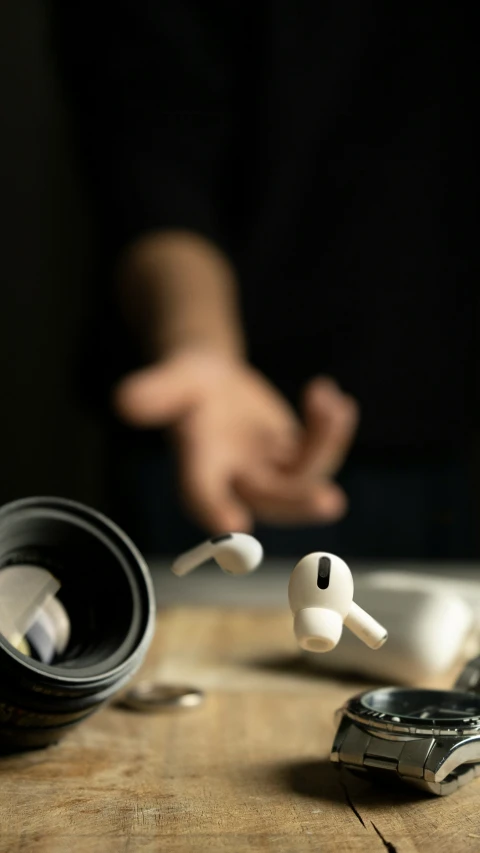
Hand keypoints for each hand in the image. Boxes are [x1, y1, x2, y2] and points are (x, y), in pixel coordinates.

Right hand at [113, 350, 358, 532]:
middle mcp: (234, 479)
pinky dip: (331, 430)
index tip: (234, 525)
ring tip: (331, 404)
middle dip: (297, 500)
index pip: (201, 494)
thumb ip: (156, 392)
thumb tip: (123, 400)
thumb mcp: (173, 378)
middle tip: (329, 501)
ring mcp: (268, 471)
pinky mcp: (292, 458)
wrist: (211, 383)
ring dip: (324, 447)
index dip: (214, 509)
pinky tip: (335, 398)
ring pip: (302, 477)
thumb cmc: (186, 382)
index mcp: (197, 467)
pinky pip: (319, 453)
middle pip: (268, 498)